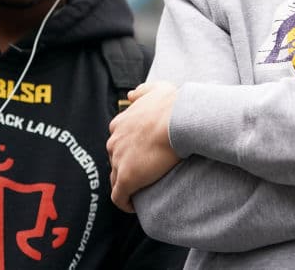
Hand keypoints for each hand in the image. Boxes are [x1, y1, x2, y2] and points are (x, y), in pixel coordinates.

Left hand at [107, 81, 180, 212]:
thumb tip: (131, 94)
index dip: (130, 150)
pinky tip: (134, 206)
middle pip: (116, 160)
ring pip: (116, 179)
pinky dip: (125, 203)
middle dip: (127, 166)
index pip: (119, 142)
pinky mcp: (127, 178)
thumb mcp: (158, 89)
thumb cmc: (173, 105)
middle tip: (146, 172)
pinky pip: (119, 197)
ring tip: (142, 190)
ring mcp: (119, 161)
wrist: (180, 120)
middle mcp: (114, 142)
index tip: (143, 155)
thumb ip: (143, 91)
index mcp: (120, 124)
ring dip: (126, 185)